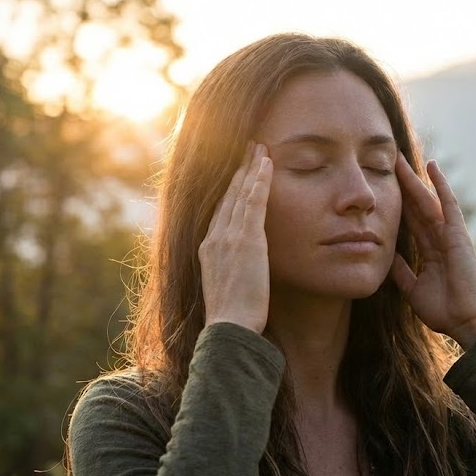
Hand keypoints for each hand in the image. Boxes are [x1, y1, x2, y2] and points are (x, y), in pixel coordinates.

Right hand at [199, 142, 272, 333]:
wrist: (230, 328)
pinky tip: (267, 164)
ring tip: (260, 147)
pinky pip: (253, 202)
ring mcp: (228, 237)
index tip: (238, 170)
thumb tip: (243, 269)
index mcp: (208, 249)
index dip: (230, 187)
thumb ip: (234, 270)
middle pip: (227, 195)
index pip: (220, 210)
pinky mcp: (246, 240)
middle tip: (248, 147)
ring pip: (240, 193)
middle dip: (238, 170)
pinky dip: (259, 180)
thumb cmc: (234, 317)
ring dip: (251, 167)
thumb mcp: (229, 288)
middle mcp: (214, 238)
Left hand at [390, 152, 475, 349]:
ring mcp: (448, 234)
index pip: (409, 220)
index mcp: (428, 251)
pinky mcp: (457, 233)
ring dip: (413, 179)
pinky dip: (441, 184)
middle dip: (401, 184)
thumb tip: (386, 255)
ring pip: (426, 199)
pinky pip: (448, 204)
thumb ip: (401, 272)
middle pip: (415, 205)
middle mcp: (438, 238)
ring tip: (399, 159)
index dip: (396, 202)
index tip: (382, 185)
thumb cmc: (445, 310)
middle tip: (387, 162)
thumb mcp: (413, 289)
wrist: (467, 321)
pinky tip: (432, 167)